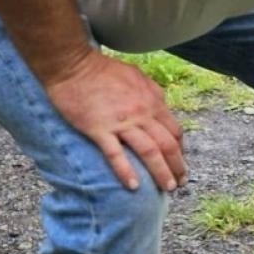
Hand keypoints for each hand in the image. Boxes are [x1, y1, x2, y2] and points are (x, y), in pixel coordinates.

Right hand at [44, 51, 186, 191]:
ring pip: (149, 152)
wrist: (73, 65)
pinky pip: (116, 154)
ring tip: (166, 188)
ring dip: (161, 173)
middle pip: (168, 144)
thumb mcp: (137, 76)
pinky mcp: (99, 128)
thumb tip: (161, 106)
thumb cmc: (102, 70)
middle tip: (179, 183)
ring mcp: (121, 122)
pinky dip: (125, 171)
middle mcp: (142, 113)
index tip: (180, 163)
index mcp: (152, 101)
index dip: (180, 150)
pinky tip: (133, 186)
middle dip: (177, 166)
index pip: (174, 131)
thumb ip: (152, 93)